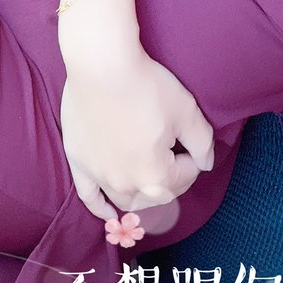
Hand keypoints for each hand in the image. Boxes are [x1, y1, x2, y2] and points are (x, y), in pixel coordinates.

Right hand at [59, 49, 214, 221]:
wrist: (101, 65)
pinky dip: (100, 209)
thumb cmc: (147, 86)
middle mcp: (126, 184)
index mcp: (156, 177)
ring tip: (148, 177)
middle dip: (171, 178)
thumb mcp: (187, 112)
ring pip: (126, 200)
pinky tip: (109, 216)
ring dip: (142, 195)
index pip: (186, 176)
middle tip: (171, 150)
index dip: (192, 157)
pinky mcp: (78, 163)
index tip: (187, 136)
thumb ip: (203, 143)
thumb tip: (205, 163)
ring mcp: (98, 176)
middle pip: (158, 195)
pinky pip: (88, 196)